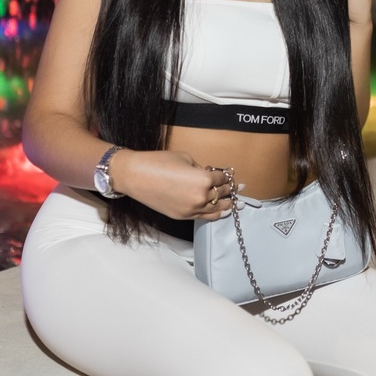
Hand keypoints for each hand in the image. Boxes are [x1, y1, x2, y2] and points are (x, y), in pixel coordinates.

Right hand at [110, 149, 233, 219]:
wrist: (135, 177)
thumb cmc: (158, 162)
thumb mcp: (185, 158)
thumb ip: (200, 168)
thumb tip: (208, 174)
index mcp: (204, 179)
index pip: (222, 178)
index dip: (227, 175)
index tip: (232, 173)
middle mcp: (201, 197)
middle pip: (222, 193)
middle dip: (231, 189)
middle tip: (241, 188)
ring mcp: (193, 209)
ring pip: (217, 208)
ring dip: (228, 204)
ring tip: (237, 203)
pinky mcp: (183, 216)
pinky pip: (205, 217)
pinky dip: (216, 214)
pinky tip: (223, 211)